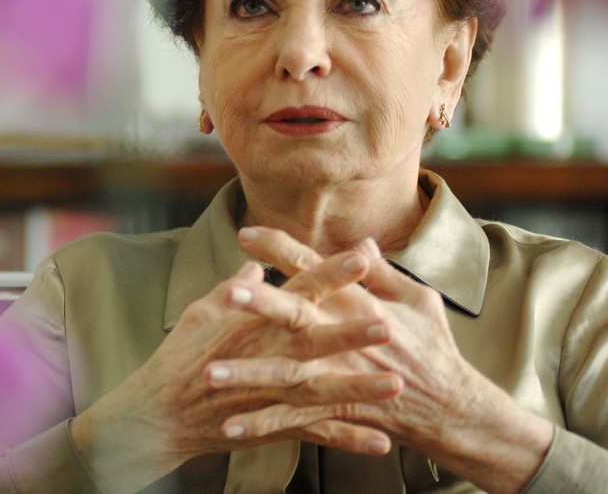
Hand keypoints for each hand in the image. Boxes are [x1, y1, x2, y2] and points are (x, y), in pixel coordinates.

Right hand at [70, 250, 399, 493]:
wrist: (160, 412)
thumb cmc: (180, 356)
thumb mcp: (203, 311)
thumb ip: (235, 287)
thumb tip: (256, 264)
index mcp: (252, 322)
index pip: (296, 291)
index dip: (329, 274)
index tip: (362, 256)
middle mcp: (264, 356)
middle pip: (313, 342)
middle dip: (350, 333)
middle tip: (388, 324)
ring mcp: (268, 394)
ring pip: (320, 390)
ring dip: (358, 388)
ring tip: (395, 385)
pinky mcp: (270, 425)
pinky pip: (314, 434)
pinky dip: (346, 439)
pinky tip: (381, 443)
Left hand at [212, 227, 553, 493]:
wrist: (453, 409)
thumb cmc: (434, 348)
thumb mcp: (417, 301)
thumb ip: (383, 272)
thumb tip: (362, 241)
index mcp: (361, 304)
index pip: (315, 268)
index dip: (281, 249)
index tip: (245, 233)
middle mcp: (346, 338)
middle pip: (297, 314)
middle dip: (261, 302)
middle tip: (227, 290)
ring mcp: (340, 377)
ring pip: (286, 373)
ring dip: (247, 373)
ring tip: (210, 372)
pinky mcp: (337, 411)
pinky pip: (294, 420)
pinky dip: (262, 425)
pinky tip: (228, 428)